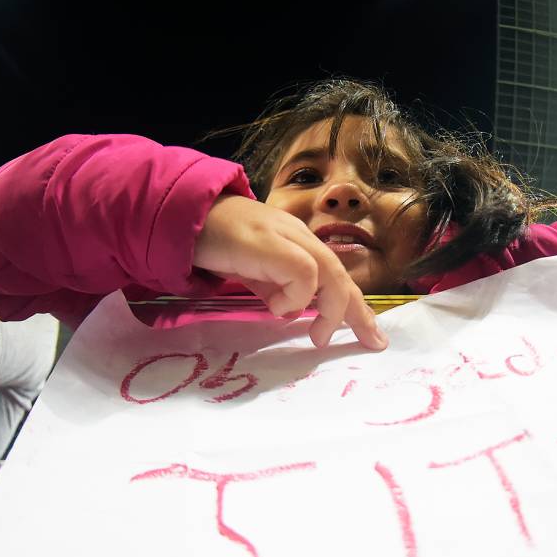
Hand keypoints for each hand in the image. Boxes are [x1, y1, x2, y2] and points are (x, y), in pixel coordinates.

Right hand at [193, 195, 387, 349]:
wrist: (185, 214)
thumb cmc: (215, 241)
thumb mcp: (253, 272)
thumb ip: (274, 289)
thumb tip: (291, 312)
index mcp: (299, 243)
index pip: (336, 276)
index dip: (357, 307)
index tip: (371, 336)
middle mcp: (300, 237)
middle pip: (341, 276)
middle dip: (359, 313)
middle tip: (370, 342)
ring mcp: (288, 237)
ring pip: (330, 273)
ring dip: (330, 310)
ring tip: (318, 336)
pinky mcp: (273, 244)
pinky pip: (303, 274)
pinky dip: (296, 297)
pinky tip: (275, 306)